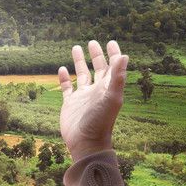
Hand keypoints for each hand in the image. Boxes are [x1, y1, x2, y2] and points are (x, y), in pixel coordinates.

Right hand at [57, 40, 128, 161]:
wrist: (86, 143)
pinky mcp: (70, 104)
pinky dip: (64, 78)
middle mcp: (96, 91)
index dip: (113, 54)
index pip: (112, 67)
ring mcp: (82, 97)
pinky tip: (61, 69)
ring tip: (76, 47)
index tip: (110, 42)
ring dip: (79, 62)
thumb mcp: (111, 98)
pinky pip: (67, 88)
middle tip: (92, 42)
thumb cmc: (101, 122)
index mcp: (108, 88)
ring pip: (81, 75)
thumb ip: (117, 77)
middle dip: (96, 55)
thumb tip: (124, 56)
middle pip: (97, 68)